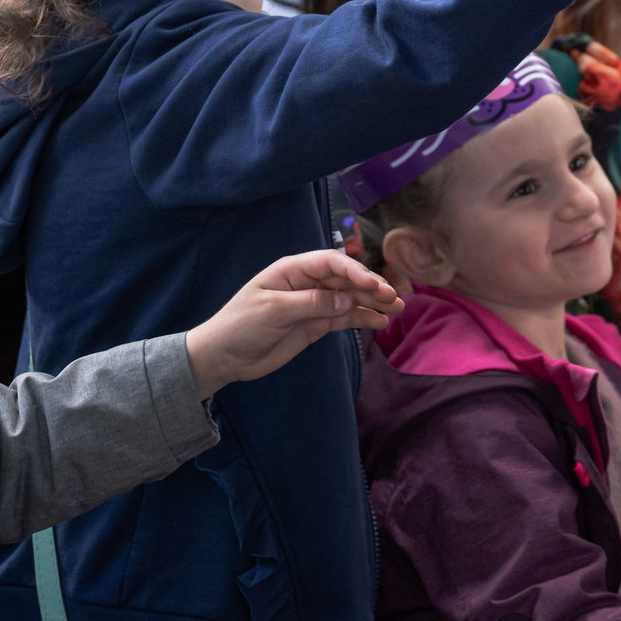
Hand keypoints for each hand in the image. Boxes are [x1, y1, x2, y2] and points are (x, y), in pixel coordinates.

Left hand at [183, 249, 401, 399]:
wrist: (223, 356)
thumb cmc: (240, 325)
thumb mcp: (273, 311)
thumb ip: (310, 304)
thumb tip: (345, 301)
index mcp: (292, 270)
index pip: (331, 263)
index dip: (355, 271)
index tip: (374, 285)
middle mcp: (306, 283)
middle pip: (345, 280)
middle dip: (371, 286)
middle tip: (394, 297)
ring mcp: (312, 304)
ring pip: (350, 299)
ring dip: (373, 302)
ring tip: (397, 309)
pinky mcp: (314, 325)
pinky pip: (344, 319)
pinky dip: (362, 319)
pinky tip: (380, 322)